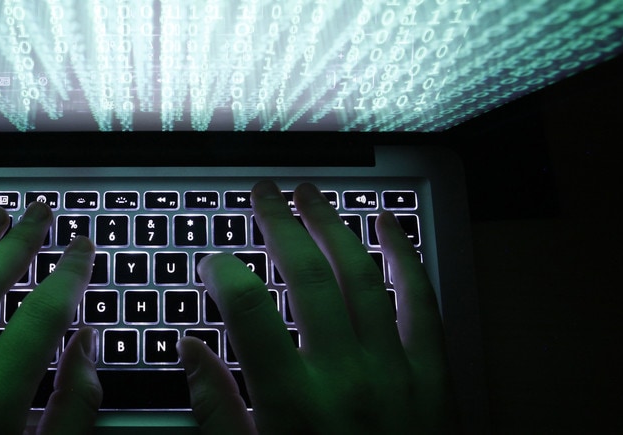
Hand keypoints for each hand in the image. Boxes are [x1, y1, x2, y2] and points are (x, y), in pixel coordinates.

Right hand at [179, 180, 453, 433]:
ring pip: (362, 276)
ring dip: (334, 226)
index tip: (211, 261)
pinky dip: (405, 259)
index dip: (224, 273)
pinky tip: (389, 226)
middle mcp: (344, 375)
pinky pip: (421, 302)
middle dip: (279, 224)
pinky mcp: (433, 376)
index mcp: (293, 402)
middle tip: (263, 193)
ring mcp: (395, 371)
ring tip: (312, 193)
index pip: (248, 310)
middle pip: (308, 276)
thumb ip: (217, 409)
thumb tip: (189, 351)